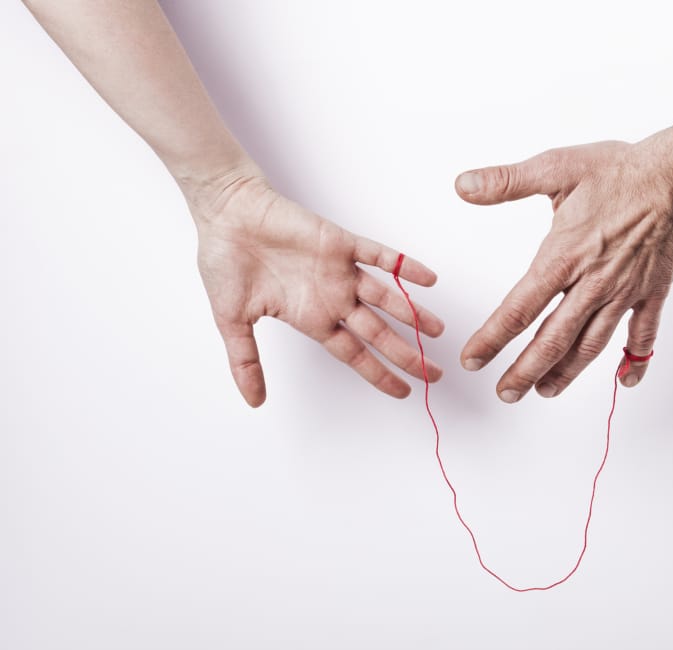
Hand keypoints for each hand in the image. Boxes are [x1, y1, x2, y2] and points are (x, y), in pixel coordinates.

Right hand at [190, 174, 443, 406]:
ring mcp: (340, 272)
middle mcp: (332, 298)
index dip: (379, 374)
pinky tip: (428, 279)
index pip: (354, 355)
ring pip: (386, 298)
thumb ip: (246, 362)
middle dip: (406, 355)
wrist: (226, 215)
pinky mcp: (341, 243)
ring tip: (438, 331)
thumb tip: (254, 402)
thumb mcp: (232, 321)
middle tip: (435, 374)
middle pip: (378, 333)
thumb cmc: (226, 262)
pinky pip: (380, 256)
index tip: (403, 391)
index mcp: (311, 318)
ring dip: (412, 314)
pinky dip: (403, 266)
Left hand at [455, 141, 672, 401]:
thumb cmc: (620, 170)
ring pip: (591, 345)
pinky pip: (645, 335)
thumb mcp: (556, 167)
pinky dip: (636, 361)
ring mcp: (624, 292)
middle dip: (525, 371)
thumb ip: (506, 181)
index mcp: (563, 257)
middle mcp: (592, 283)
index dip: (492, 338)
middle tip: (505, 394)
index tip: (472, 360)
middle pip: (552, 340)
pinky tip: (625, 382)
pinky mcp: (653, 292)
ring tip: (546, 391)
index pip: (518, 308)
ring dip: (566, 372)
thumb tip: (464, 185)